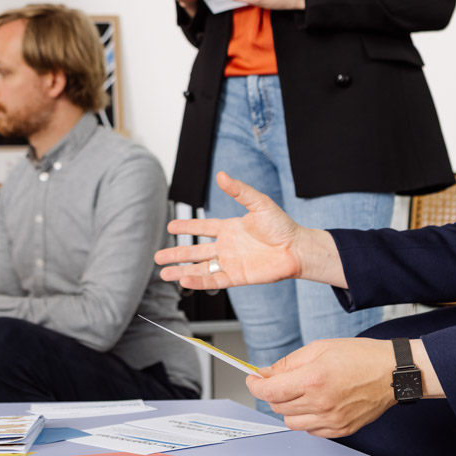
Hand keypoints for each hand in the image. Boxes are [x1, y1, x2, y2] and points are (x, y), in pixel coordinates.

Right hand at [155, 172, 338, 288]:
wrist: (297, 248)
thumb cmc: (282, 225)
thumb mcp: (258, 203)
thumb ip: (238, 191)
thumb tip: (221, 175)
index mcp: (230, 228)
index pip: (202, 227)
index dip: (187, 226)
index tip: (170, 226)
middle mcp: (227, 246)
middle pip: (195, 251)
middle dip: (176, 253)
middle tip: (158, 257)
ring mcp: (231, 262)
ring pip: (200, 268)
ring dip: (181, 271)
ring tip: (163, 273)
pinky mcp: (237, 276)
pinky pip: (213, 279)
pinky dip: (198, 281)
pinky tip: (184, 280)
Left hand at [248, 338, 397, 437]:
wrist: (392, 372)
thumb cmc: (360, 356)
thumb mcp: (319, 348)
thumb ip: (289, 362)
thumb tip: (267, 373)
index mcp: (313, 379)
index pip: (270, 392)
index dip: (255, 386)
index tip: (252, 380)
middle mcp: (321, 403)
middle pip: (278, 407)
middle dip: (273, 393)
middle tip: (279, 381)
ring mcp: (332, 420)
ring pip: (292, 422)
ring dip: (289, 408)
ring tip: (301, 393)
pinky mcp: (342, 430)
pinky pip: (311, 430)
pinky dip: (307, 419)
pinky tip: (316, 403)